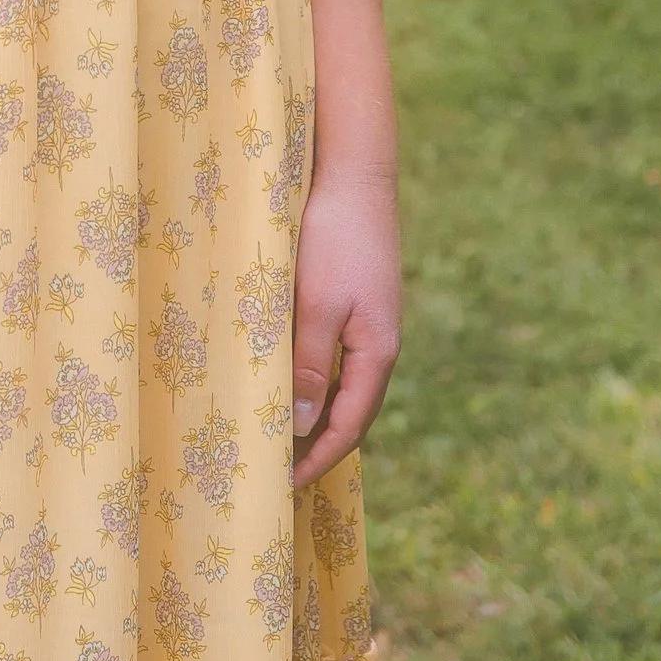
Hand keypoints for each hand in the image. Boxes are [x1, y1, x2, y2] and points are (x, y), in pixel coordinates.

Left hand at [290, 160, 401, 491]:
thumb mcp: (315, 304)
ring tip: (282, 438)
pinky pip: (339, 358)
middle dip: (320, 446)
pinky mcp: (358, 302)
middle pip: (353, 412)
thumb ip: (310, 364)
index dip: (319, 458)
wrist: (354, 174)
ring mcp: (372, 323)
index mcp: (377, 352)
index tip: (286, 485)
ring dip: (318, 415)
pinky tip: (293, 382)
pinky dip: (318, 381)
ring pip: (346, 385)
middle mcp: (380, 344)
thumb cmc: (332, 238)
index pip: (350, 425)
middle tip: (280, 472)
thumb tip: (304, 425)